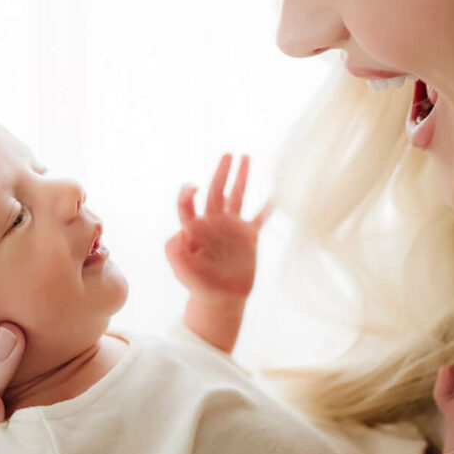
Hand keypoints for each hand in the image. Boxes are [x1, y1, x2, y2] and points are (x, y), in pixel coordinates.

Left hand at [165, 154, 272, 300]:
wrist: (221, 299)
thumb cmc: (198, 285)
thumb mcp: (182, 270)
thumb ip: (175, 252)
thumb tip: (178, 232)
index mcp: (195, 228)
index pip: (188, 203)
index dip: (188, 192)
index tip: (195, 187)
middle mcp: (213, 222)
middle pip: (216, 191)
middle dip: (221, 172)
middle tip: (228, 154)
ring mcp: (232, 228)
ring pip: (237, 196)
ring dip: (241, 177)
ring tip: (245, 157)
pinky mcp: (248, 237)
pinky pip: (260, 218)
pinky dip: (268, 207)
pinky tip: (278, 194)